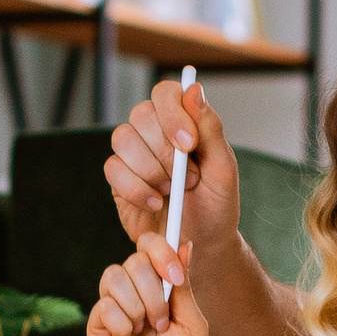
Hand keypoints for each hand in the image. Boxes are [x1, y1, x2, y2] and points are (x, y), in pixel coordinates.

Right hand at [87, 237, 208, 335]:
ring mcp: (114, 309)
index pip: (150, 246)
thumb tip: (184, 244)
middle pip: (133, 260)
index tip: (176, 276)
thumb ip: (184, 284)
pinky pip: (104, 307)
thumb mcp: (193, 321)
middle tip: (163, 323)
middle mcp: (135, 292)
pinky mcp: (98, 329)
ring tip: (147, 333)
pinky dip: (122, 325)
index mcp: (159, 285)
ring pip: (114, 278)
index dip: (161, 252)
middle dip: (154, 291)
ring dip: (138, 307)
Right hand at [106, 77, 239, 267]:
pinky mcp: (119, 180)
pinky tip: (154, 203)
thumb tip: (194, 89)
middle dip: (164, 151)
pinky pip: (113, 169)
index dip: (172, 113)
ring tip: (171, 192)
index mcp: (183, 122)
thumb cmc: (216, 206)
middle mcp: (154, 133)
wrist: (200, 245)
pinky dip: (136, 188)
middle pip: (141, 114)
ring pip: (122, 139)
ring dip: (150, 169)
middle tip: (188, 179)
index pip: (166, 93)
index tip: (188, 144)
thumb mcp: (223, 169)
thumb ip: (210, 129)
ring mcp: (134, 155)